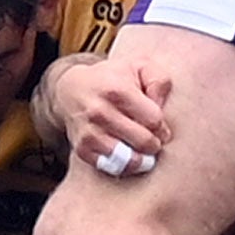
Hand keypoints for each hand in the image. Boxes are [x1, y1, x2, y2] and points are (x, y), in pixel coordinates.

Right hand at [45, 55, 168, 176]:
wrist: (72, 89)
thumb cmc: (113, 78)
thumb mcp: (138, 67)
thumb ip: (158, 80)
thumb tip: (161, 106)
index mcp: (117, 90)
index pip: (154, 121)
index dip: (162, 126)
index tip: (158, 126)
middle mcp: (100, 112)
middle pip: (144, 142)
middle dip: (154, 143)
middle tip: (152, 139)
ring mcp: (89, 132)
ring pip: (129, 159)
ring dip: (141, 158)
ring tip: (141, 150)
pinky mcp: (82, 149)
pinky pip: (111, 168)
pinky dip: (123, 166)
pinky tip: (126, 154)